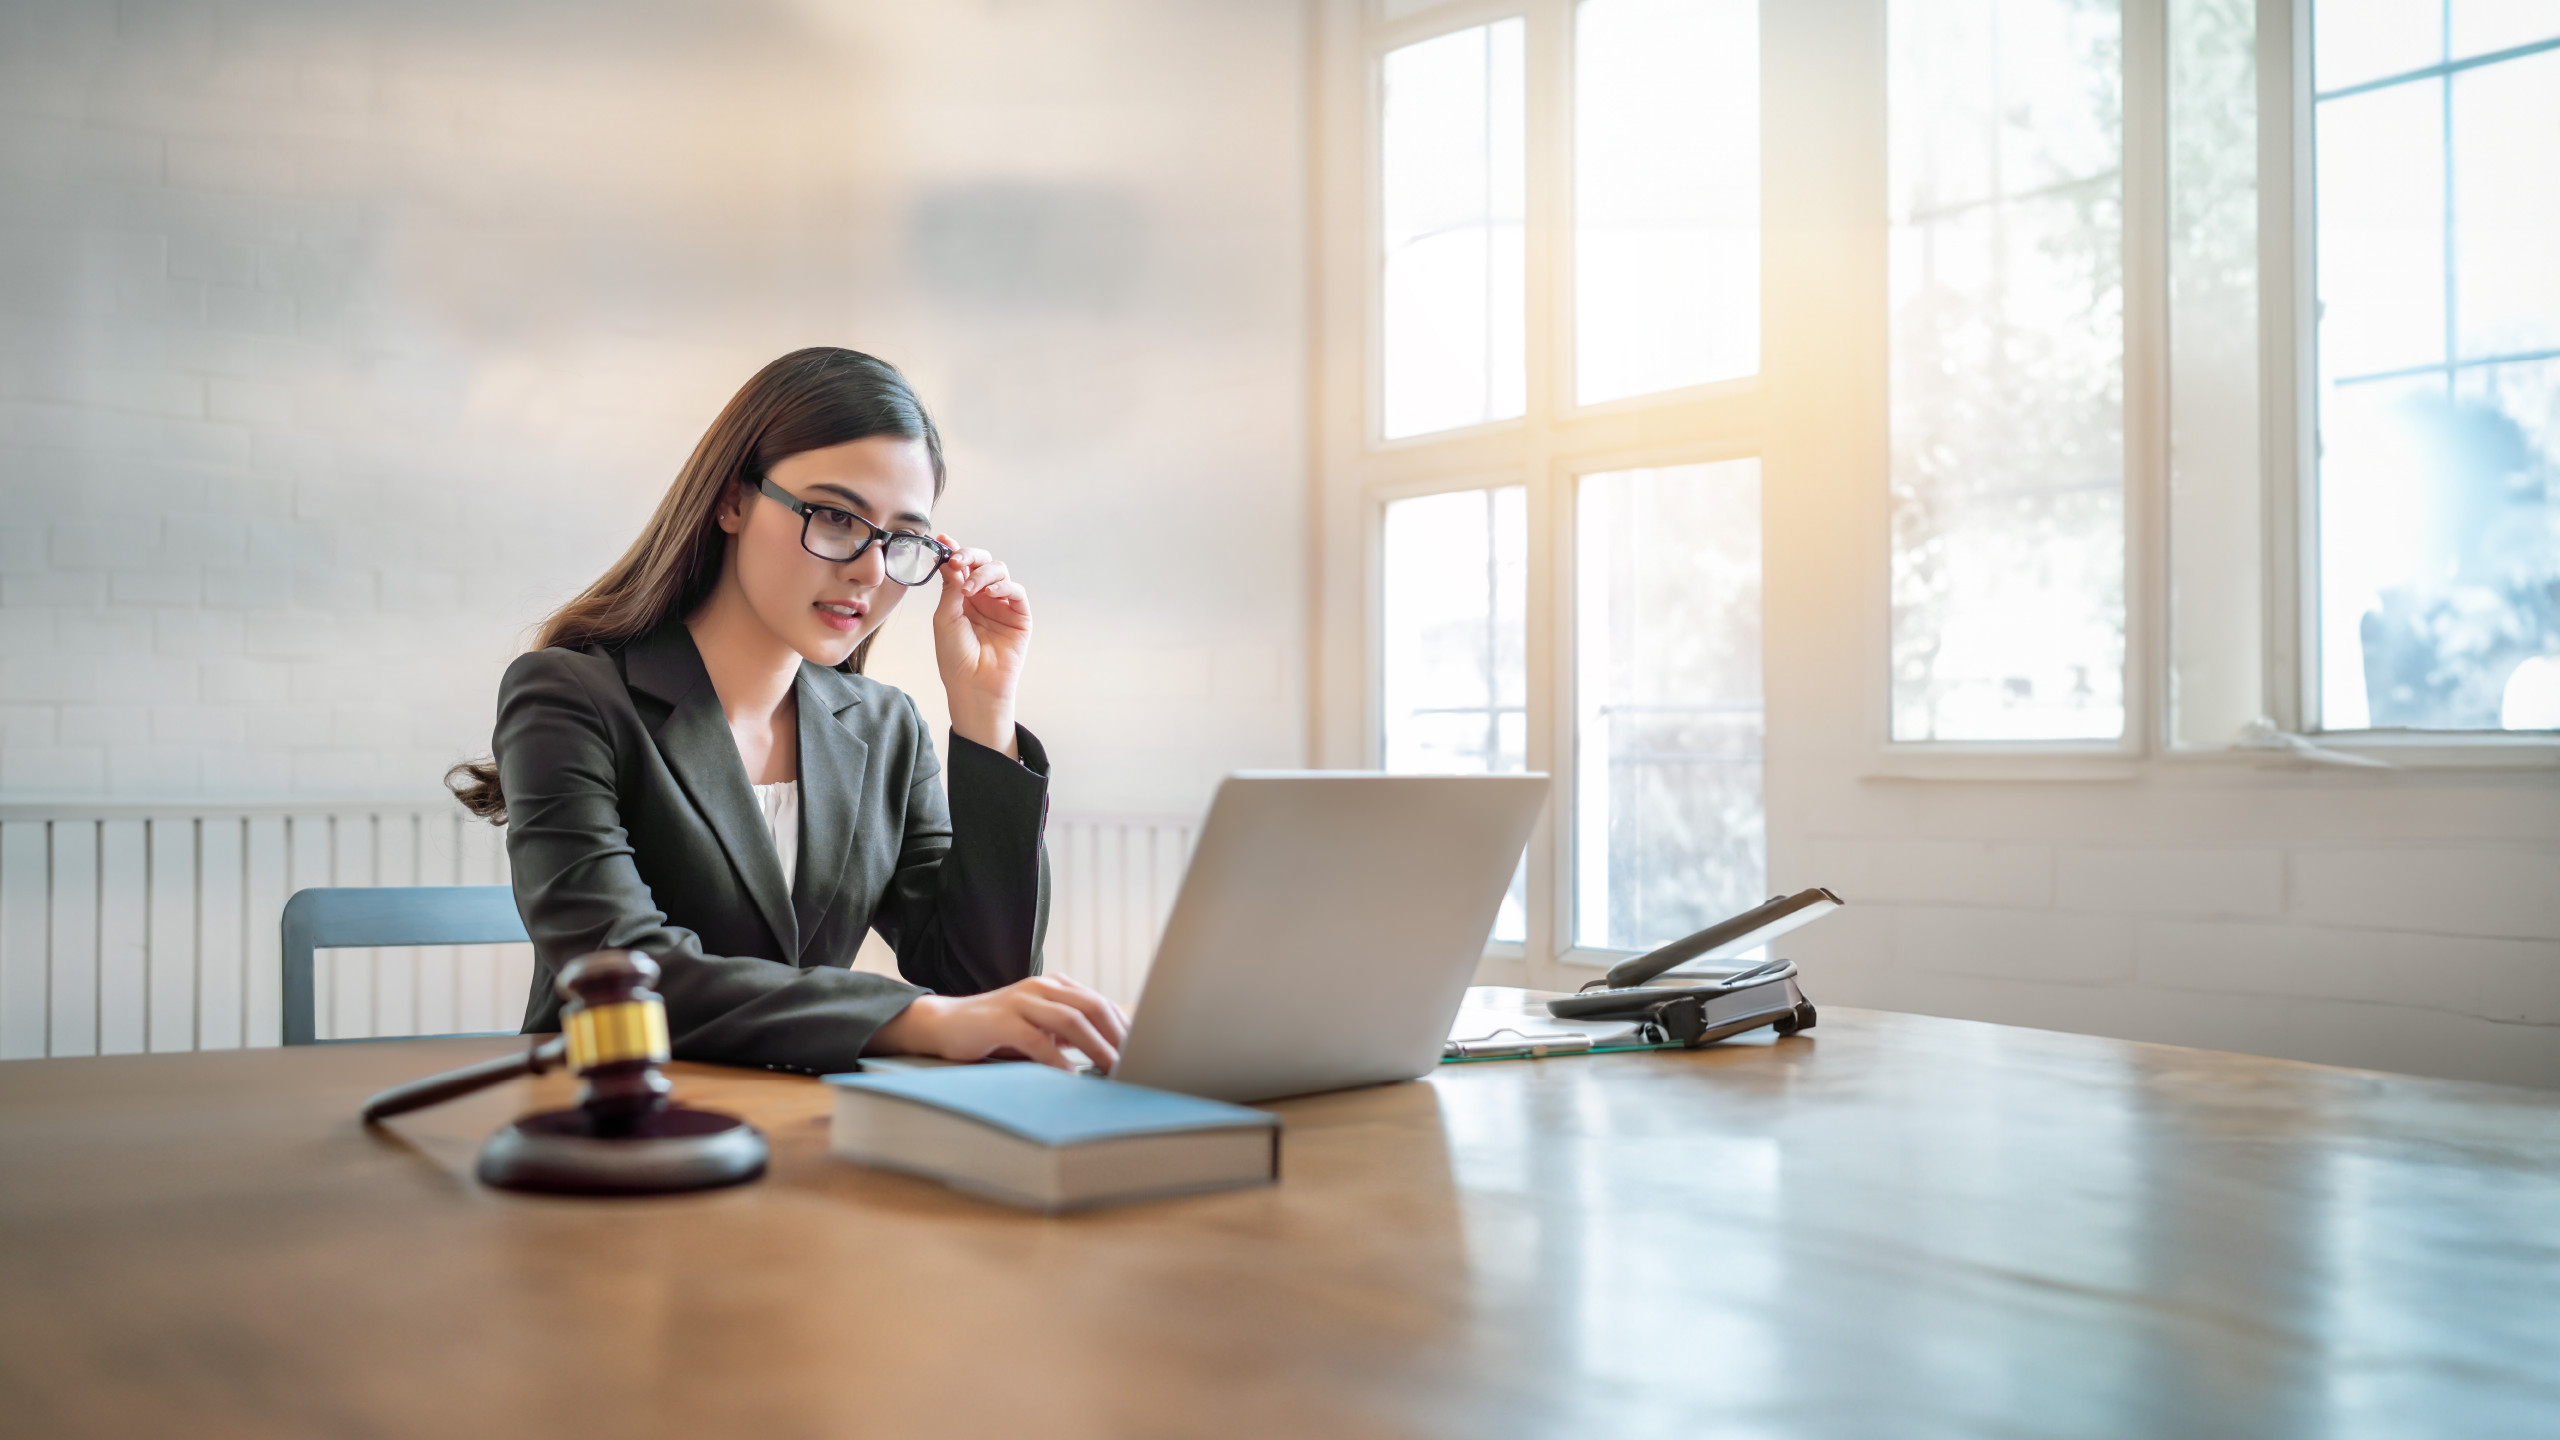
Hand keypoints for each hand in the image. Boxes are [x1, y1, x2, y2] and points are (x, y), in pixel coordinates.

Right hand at [870, 975, 1129, 1072]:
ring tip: (1114, 1071)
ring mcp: (1022, 1000)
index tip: (1144, 1054)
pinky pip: (1037, 1039)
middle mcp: (1043, 987)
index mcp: (1057, 987)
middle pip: (1093, 1007)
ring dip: (1097, 1048)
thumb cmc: (999, 1032)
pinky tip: (1071, 1078)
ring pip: (1071, 1020)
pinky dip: (1058, 1060)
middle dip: (1118, 1037)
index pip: (1101, 1004)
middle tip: (1136, 1064)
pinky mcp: (1002, 1020)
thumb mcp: (1041, 1031)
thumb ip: (1071, 1037)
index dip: (1125, 1029)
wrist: (945, 1025)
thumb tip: (1113, 1058)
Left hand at [931, 538, 1029, 758]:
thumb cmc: (955, 658)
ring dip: (984, 573)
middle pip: (982, 563)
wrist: (973, 685)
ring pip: (999, 572)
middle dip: (971, 556)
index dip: (954, 551)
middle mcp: (983, 598)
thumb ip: (951, 587)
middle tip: (959, 559)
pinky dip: (1003, 586)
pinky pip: (1016, 591)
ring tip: (971, 588)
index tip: (943, 540)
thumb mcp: (945, 618)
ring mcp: (1002, 606)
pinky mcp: (1020, 616)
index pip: (961, 567)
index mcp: (962, 598)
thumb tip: (952, 559)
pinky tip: (989, 593)